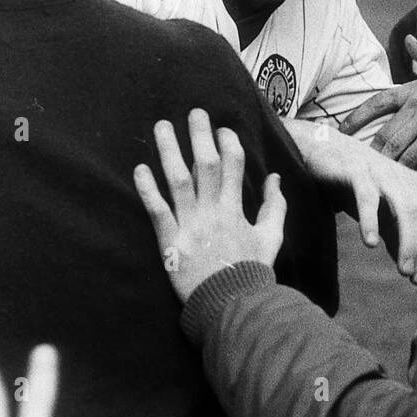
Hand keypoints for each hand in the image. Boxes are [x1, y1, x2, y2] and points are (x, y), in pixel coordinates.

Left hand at [135, 109, 285, 300]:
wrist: (232, 303)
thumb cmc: (252, 271)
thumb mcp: (272, 237)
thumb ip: (275, 206)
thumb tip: (275, 178)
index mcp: (235, 209)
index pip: (234, 165)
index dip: (228, 142)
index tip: (221, 127)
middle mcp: (212, 211)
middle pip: (206, 164)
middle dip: (200, 135)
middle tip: (193, 112)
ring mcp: (190, 225)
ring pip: (178, 180)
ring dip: (169, 151)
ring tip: (161, 127)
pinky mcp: (170, 241)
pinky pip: (157, 210)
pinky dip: (148, 190)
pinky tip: (140, 169)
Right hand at [286, 118, 416, 284]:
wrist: (326, 150)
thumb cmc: (360, 185)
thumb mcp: (385, 214)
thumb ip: (400, 239)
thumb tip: (414, 273)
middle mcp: (407, 180)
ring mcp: (384, 175)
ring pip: (407, 210)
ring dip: (409, 243)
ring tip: (403, 270)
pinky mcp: (357, 172)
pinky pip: (368, 198)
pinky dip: (371, 221)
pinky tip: (370, 243)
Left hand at [340, 37, 416, 167]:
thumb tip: (408, 38)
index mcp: (415, 88)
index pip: (377, 102)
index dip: (356, 117)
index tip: (341, 131)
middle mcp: (416, 102)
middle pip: (383, 131)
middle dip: (368, 150)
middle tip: (357, 164)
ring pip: (394, 146)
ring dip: (383, 164)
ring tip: (374, 177)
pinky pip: (413, 157)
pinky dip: (404, 170)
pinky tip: (399, 181)